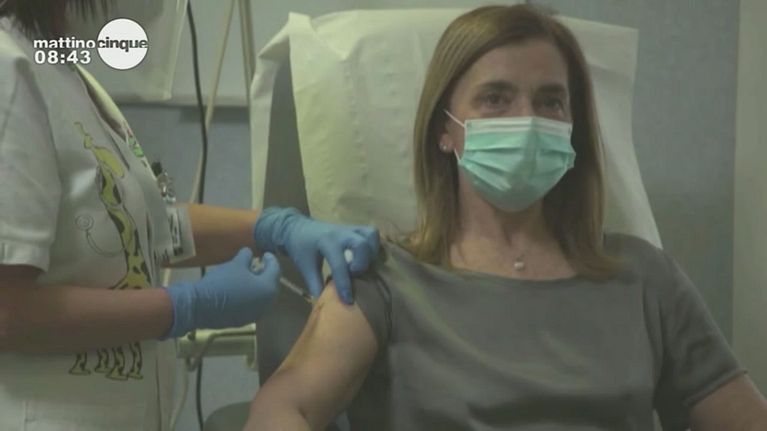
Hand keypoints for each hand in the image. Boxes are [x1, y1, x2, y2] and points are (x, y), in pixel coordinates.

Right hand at [161, 248, 279, 338]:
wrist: (202, 307)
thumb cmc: (223, 282)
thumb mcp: (236, 264)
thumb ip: (246, 256)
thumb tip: (249, 253)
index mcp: (268, 288)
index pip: (275, 270)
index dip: (271, 260)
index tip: (265, 254)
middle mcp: (266, 303)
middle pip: (270, 285)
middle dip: (265, 274)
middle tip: (258, 264)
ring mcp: (255, 314)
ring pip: (261, 296)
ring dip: (257, 286)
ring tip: (248, 276)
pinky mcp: (244, 321)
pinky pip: (251, 305)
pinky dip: (249, 296)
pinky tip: (240, 290)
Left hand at [253, 207, 379, 303]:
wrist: (296, 227)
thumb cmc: (300, 247)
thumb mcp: (305, 267)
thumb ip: (315, 284)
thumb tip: (324, 303)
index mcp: (326, 242)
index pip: (339, 264)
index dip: (344, 284)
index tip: (348, 300)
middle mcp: (341, 233)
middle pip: (361, 245)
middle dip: (361, 264)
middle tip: (354, 275)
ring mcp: (349, 228)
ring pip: (371, 235)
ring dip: (371, 252)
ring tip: (362, 265)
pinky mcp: (354, 228)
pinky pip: (371, 233)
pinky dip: (373, 245)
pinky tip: (366, 257)